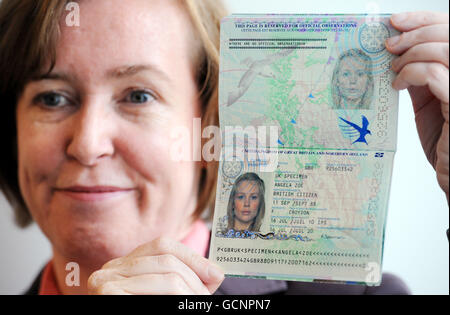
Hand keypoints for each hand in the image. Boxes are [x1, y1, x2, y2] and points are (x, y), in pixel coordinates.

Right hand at [87, 237, 223, 294]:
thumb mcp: (163, 296)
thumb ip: (184, 283)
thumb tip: (216, 273)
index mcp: (125, 264)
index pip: (163, 245)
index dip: (192, 256)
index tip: (215, 273)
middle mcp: (112, 267)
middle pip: (167, 259)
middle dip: (195, 278)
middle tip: (207, 297)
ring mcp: (106, 280)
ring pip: (166, 276)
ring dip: (190, 292)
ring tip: (200, 304)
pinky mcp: (108, 294)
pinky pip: (154, 293)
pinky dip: (176, 300)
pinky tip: (184, 307)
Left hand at [387, 11, 448, 202]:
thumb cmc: (445, 143)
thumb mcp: (429, 103)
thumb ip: (422, 78)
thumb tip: (398, 55)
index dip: (425, 19)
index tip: (396, 21)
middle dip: (414, 33)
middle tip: (389, 44)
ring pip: (445, 50)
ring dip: (412, 53)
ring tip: (393, 67)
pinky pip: (437, 74)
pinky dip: (412, 72)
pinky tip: (398, 84)